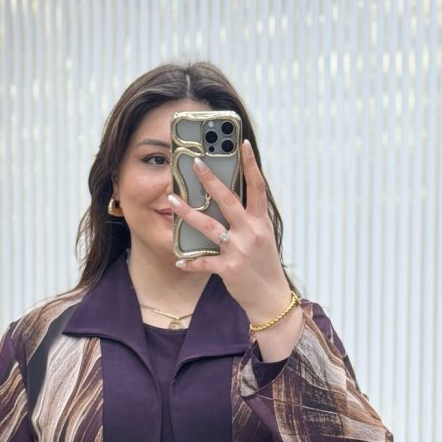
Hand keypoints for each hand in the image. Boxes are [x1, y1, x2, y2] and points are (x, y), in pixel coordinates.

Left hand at [170, 139, 292, 323]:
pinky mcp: (229, 269)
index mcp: (261, 222)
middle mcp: (250, 233)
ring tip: (171, 200)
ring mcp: (239, 250)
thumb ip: (249, 218)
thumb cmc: (264, 265)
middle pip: (228, 201)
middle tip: (195, 163)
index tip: (241, 143)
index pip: (257, 187)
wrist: (270, 298)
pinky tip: (178, 259)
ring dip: (187, 213)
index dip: (250, 164)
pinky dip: (190, 261)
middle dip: (210, 181)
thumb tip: (229, 197)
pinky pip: (204, 262)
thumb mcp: (263, 237)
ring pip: (209, 227)